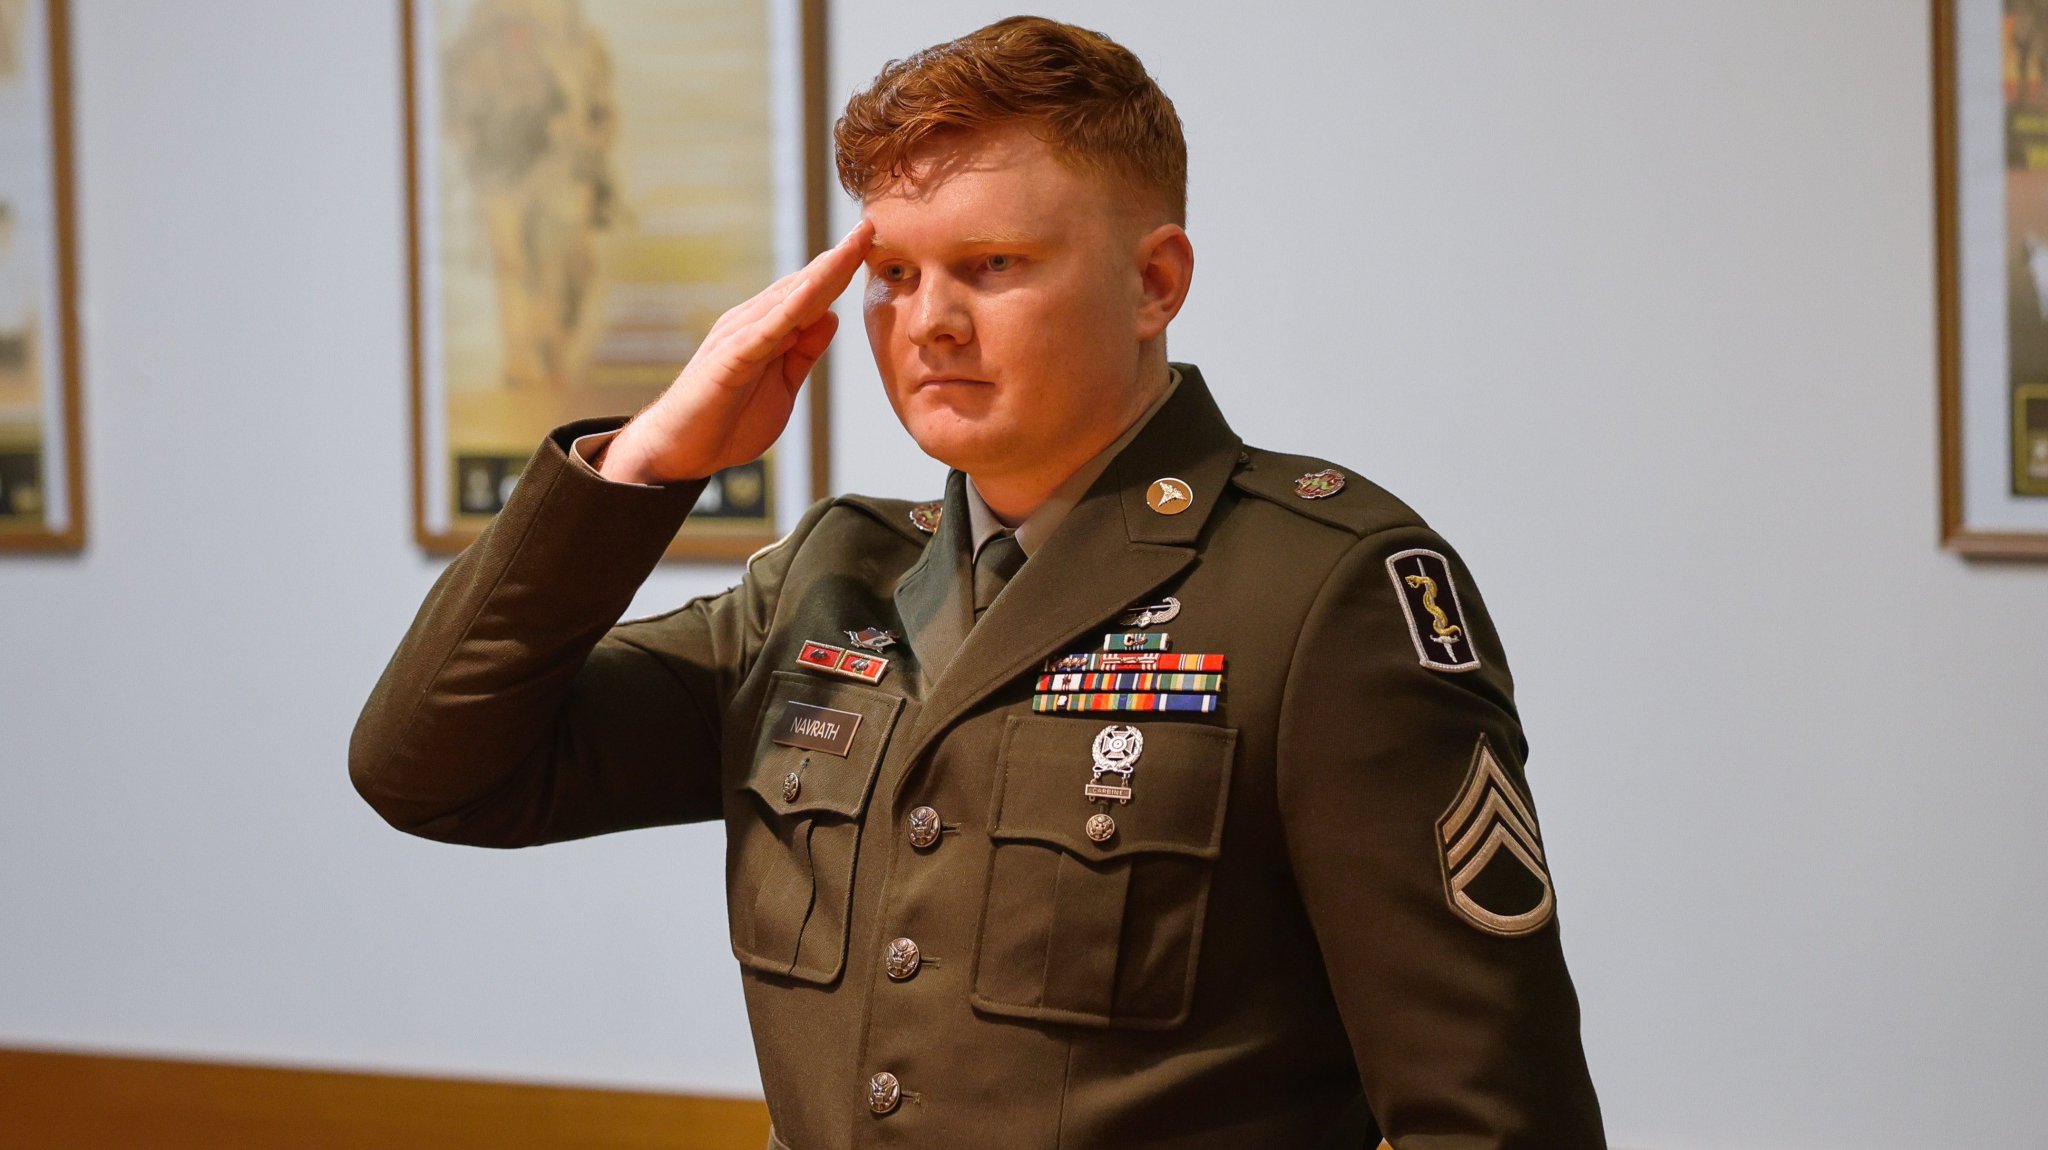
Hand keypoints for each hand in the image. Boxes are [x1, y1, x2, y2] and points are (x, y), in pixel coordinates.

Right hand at [599, 221, 873, 484]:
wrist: (678, 450)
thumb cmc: (727, 420)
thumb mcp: (783, 384)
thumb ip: (805, 352)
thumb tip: (831, 317)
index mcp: (769, 330)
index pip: (812, 292)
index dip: (842, 270)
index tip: (871, 244)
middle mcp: (753, 322)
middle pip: (804, 284)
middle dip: (838, 258)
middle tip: (870, 227)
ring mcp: (740, 336)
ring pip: (789, 297)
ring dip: (822, 272)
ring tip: (851, 246)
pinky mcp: (730, 357)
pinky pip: (766, 329)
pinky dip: (790, 309)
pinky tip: (814, 291)